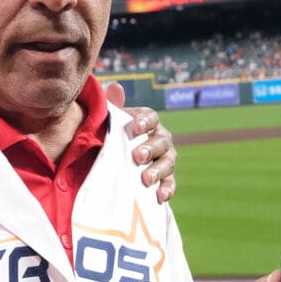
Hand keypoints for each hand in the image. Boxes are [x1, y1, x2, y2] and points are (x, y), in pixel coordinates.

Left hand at [105, 82, 175, 203]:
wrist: (118, 163)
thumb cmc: (114, 137)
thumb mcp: (110, 122)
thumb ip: (113, 106)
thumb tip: (115, 86)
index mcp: (147, 122)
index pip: (151, 117)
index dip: (145, 120)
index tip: (135, 126)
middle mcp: (160, 139)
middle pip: (162, 141)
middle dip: (150, 148)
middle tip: (137, 156)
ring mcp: (165, 159)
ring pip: (168, 163)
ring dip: (158, 170)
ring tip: (146, 178)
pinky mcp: (166, 179)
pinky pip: (170, 184)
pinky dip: (167, 190)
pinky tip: (160, 196)